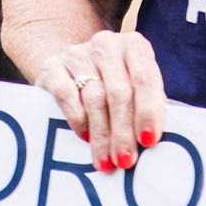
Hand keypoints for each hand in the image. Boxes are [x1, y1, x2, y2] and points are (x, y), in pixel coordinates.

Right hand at [35, 30, 165, 171]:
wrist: (70, 67)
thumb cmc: (113, 86)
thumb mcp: (135, 90)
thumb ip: (147, 108)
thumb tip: (153, 144)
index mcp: (134, 46)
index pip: (145, 78)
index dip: (148, 111)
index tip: (149, 140)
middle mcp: (106, 44)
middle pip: (119, 92)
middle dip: (123, 131)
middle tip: (125, 160)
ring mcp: (78, 53)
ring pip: (94, 98)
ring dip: (102, 134)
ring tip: (106, 161)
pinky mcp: (52, 66)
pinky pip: (66, 95)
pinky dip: (78, 120)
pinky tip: (85, 138)